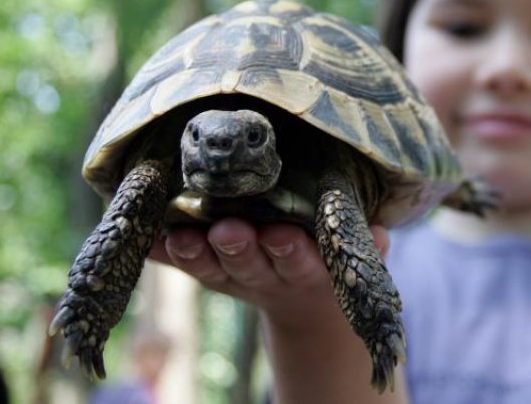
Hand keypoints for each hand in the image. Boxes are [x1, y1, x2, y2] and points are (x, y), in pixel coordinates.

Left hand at [147, 219, 390, 327]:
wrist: (306, 300)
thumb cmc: (333, 258)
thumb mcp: (357, 257)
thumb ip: (371, 245)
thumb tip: (380, 233)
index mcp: (307, 268)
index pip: (299, 261)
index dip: (289, 251)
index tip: (280, 236)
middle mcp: (268, 274)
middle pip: (250, 263)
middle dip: (238, 247)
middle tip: (226, 229)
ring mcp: (235, 275)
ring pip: (213, 266)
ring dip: (196, 252)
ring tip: (181, 235)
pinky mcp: (210, 271)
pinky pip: (184, 264)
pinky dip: (166, 254)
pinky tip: (150, 239)